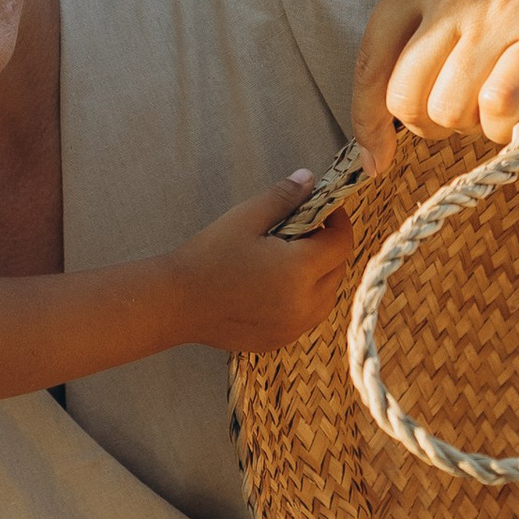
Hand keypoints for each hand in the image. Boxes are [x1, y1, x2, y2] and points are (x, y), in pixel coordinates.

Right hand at [171, 174, 356, 358]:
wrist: (176, 303)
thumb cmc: (208, 257)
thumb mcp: (246, 218)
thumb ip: (284, 197)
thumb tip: (309, 179)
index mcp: (299, 270)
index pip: (342, 242)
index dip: (339, 221)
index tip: (325, 208)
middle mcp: (304, 304)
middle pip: (338, 269)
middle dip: (330, 246)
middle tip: (304, 230)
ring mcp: (294, 327)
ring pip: (327, 295)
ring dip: (321, 274)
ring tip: (290, 257)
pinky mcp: (281, 340)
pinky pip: (309, 315)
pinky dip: (306, 297)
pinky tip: (279, 284)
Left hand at [350, 0, 518, 168]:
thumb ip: (426, 2)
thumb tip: (402, 76)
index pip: (369, 64)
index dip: (367, 124)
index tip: (375, 161)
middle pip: (405, 99)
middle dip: (426, 126)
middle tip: (459, 115)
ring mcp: (496, 14)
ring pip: (449, 110)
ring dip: (470, 127)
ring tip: (495, 107)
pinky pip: (500, 106)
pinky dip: (503, 126)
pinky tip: (518, 115)